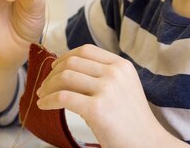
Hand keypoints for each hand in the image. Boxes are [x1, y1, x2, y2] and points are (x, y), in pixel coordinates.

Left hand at [36, 44, 172, 147]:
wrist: (147, 144)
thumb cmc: (132, 120)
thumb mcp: (124, 87)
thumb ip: (103, 74)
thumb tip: (67, 68)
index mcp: (121, 65)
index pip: (86, 50)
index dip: (65, 56)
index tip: (55, 67)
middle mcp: (115, 73)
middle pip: (72, 62)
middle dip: (53, 73)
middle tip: (45, 85)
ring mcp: (106, 90)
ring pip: (64, 77)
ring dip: (48, 87)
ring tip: (42, 96)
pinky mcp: (97, 109)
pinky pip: (62, 98)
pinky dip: (48, 101)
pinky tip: (44, 106)